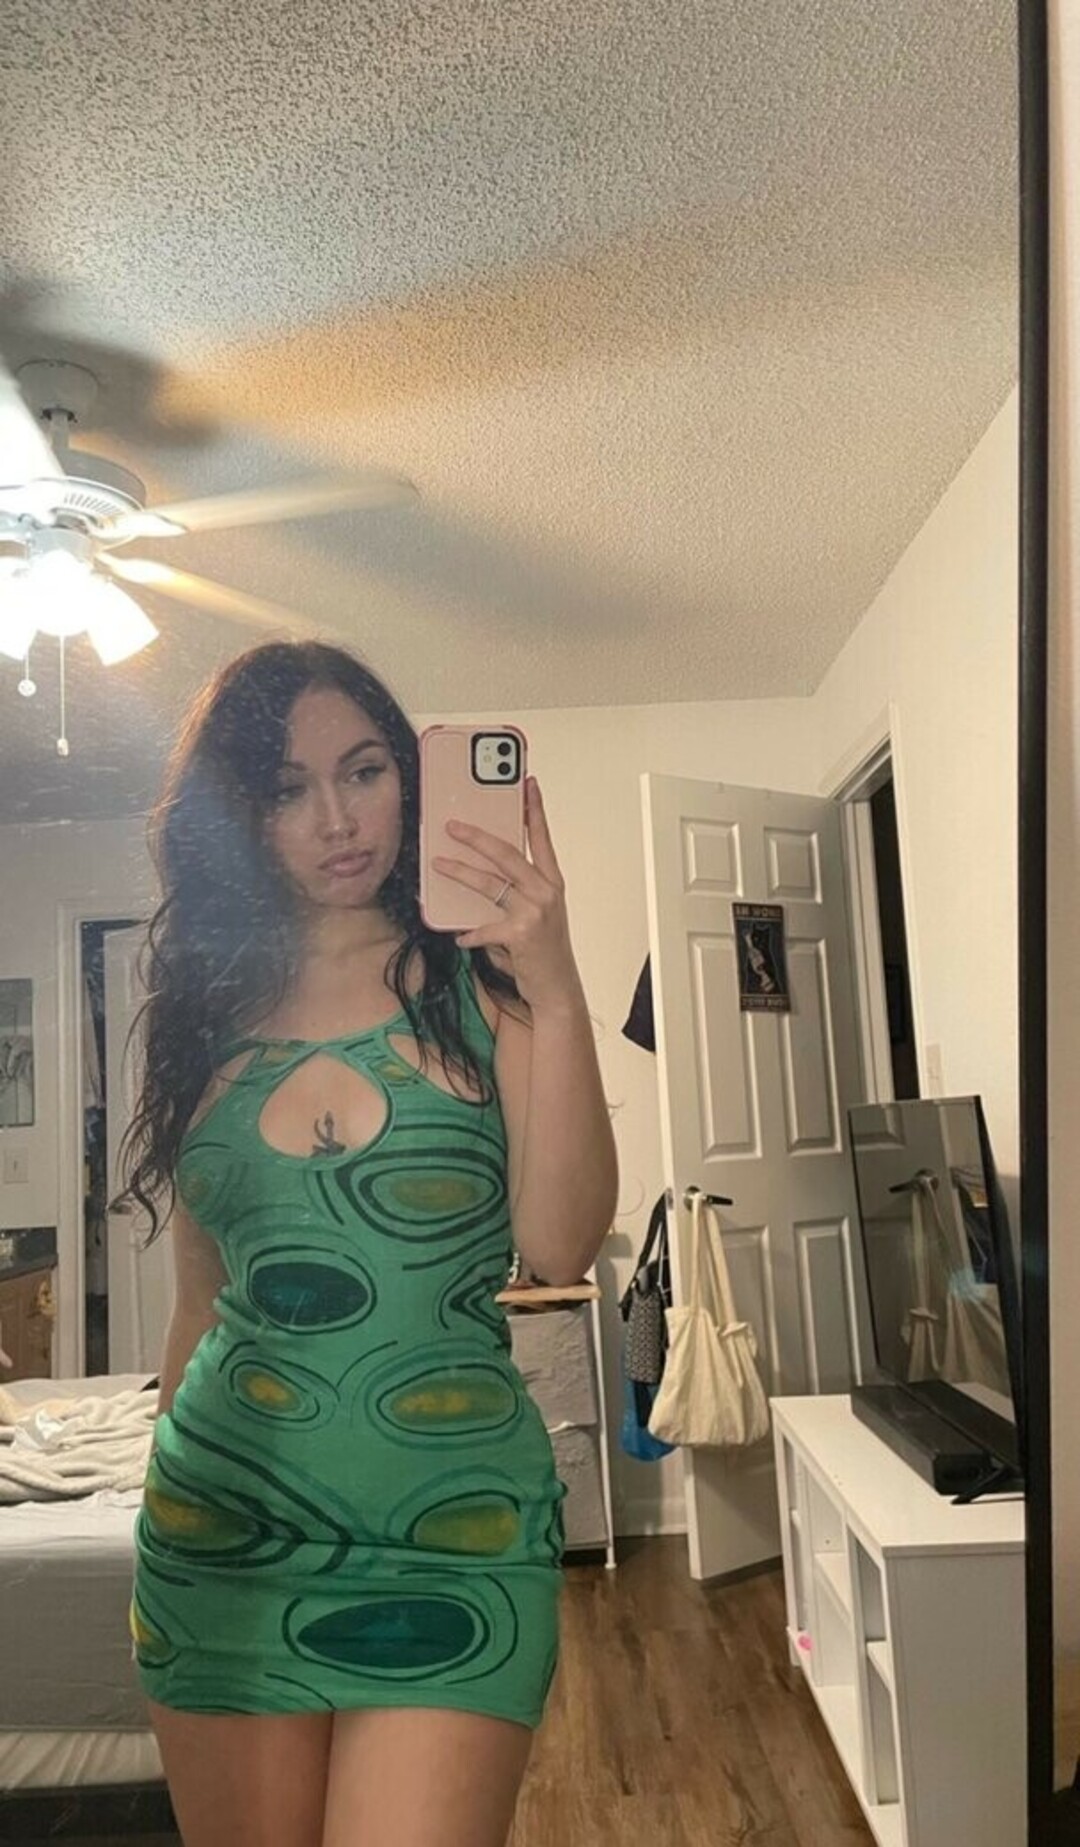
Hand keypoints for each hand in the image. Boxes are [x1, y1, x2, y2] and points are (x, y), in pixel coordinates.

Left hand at [432, 778, 583, 1013]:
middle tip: (453, 825)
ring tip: (438, 864)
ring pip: (490, 883)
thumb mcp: (535, 914)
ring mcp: (536, 911)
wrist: (557, 987)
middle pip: (508, 853)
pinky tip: (460, 938)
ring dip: (460, 872)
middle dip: (477, 836)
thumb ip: (514, 893)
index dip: (534, 809)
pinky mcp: (522, 934)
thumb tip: (478, 875)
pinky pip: (484, 927)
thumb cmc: (543, 949)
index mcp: (551, 881)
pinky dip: (469, 934)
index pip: (542, 838)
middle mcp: (546, 891)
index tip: (527, 784)